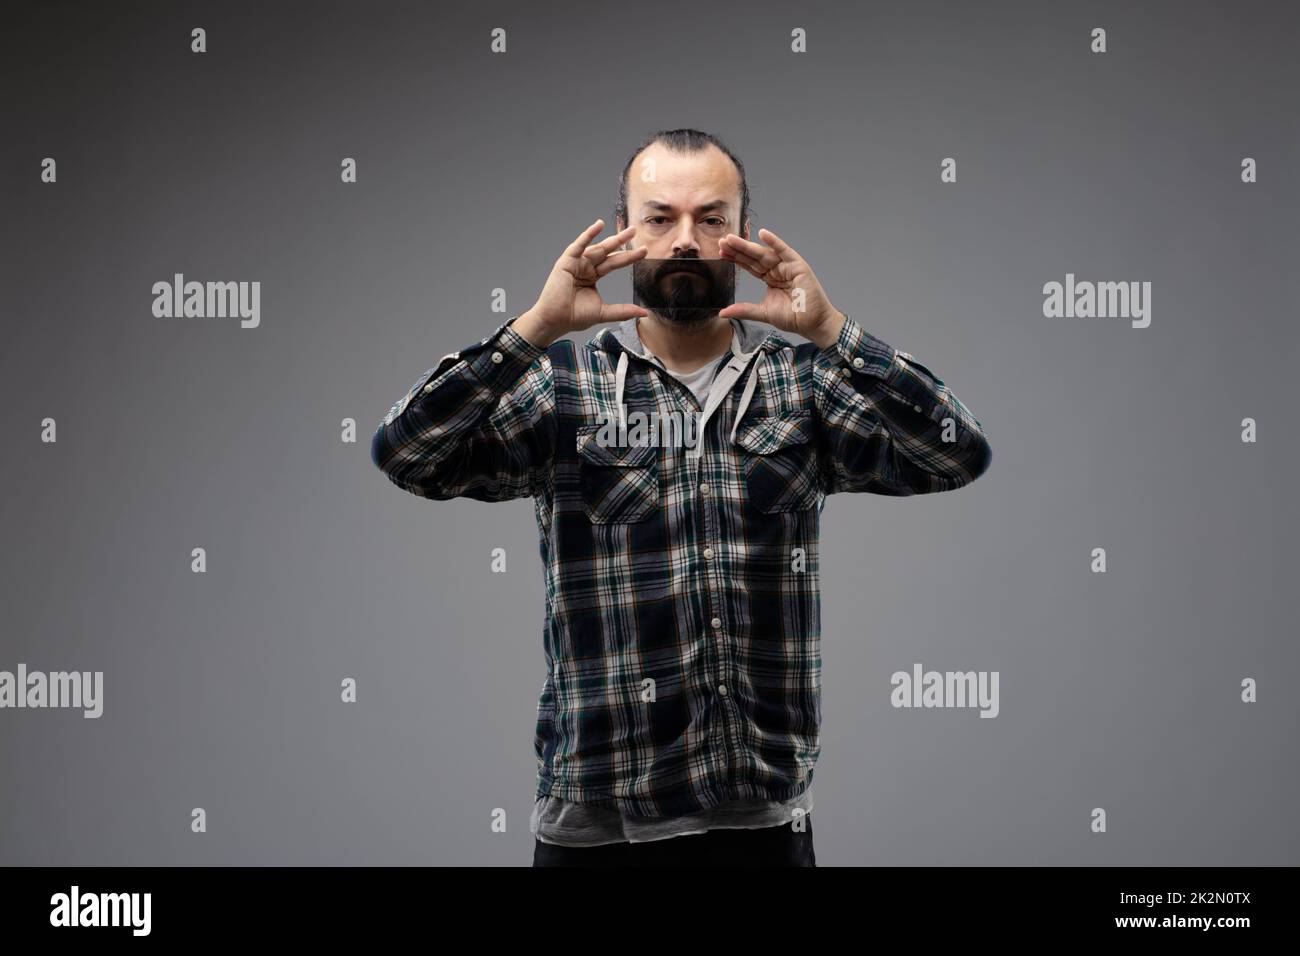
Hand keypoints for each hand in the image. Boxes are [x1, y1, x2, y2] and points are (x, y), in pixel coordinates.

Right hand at [514, 219, 648, 346]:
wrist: (555, 321)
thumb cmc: (574, 317)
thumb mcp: (603, 312)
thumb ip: (623, 310)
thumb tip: (643, 313)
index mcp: (592, 276)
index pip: (614, 263)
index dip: (628, 257)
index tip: (644, 252)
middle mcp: (585, 267)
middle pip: (608, 252)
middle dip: (622, 242)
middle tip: (635, 231)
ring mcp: (576, 263)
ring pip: (597, 248)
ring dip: (612, 239)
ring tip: (628, 232)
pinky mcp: (566, 261)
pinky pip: (579, 245)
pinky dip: (588, 235)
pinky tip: (598, 225)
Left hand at [717, 227, 844, 348]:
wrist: (813, 323)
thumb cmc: (794, 317)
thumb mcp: (763, 313)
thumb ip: (744, 310)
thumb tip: (723, 313)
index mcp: (770, 278)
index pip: (750, 266)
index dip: (736, 259)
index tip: (721, 253)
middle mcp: (778, 270)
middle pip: (754, 258)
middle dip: (738, 250)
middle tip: (722, 242)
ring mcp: (788, 266)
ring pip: (765, 253)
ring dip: (748, 245)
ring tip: (732, 239)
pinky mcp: (798, 266)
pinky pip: (784, 251)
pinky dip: (774, 242)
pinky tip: (763, 234)